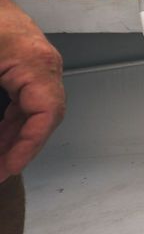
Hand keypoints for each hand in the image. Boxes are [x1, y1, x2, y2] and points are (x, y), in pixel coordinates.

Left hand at [0, 0, 65, 181]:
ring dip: (12, 138)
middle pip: (42, 118)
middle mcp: (44, 67)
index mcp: (36, 64)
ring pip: (33, 113)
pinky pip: (24, 102)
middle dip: (18, 149)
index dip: (27, 147)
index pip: (46, 115)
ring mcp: (37, 67)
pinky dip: (9, 123)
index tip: (7, 168)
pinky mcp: (24, 67)